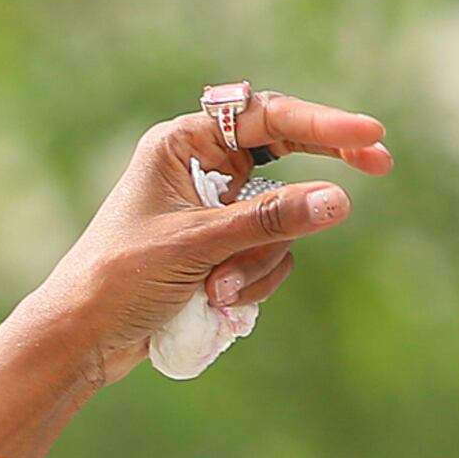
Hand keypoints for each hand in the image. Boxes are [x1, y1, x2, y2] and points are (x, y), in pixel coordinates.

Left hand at [32, 90, 392, 384]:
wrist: (78, 340)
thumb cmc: (118, 280)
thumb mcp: (197, 245)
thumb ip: (268, 222)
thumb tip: (340, 202)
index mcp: (181, 145)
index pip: (266, 116)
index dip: (322, 124)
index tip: (369, 136)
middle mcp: (199, 169)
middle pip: (284, 157)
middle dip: (314, 180)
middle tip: (380, 165)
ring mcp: (212, 211)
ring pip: (278, 221)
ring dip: (258, 262)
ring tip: (216, 292)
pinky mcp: (218, 251)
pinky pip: (266, 255)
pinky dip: (250, 283)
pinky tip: (215, 306)